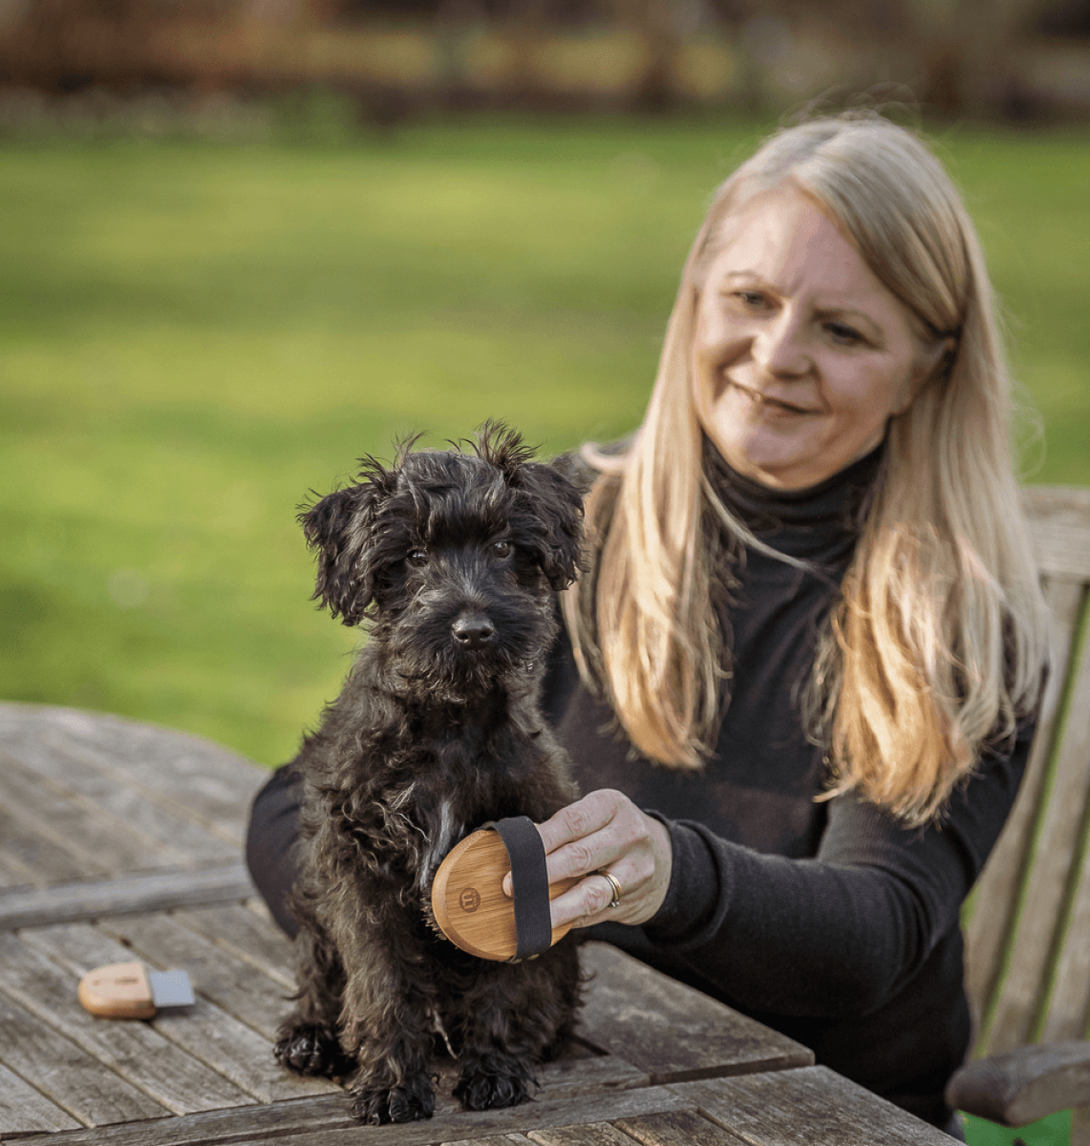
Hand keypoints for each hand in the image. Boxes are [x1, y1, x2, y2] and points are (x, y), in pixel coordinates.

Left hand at [503, 789, 672, 929]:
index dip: (541, 840)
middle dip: (543, 873)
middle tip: (513, 886)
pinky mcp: (633, 900)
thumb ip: (563, 829)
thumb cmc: (612, 832)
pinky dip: (571, 919)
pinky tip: (551, 924)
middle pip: (581, 856)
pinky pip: (596, 913)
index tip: (515, 855)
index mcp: (612, 806)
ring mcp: (636, 870)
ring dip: (558, 906)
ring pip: (592, 892)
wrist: (663, 858)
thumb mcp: (596, 816)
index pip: (572, 822)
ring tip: (534, 915)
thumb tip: (519, 842)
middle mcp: (629, 835)